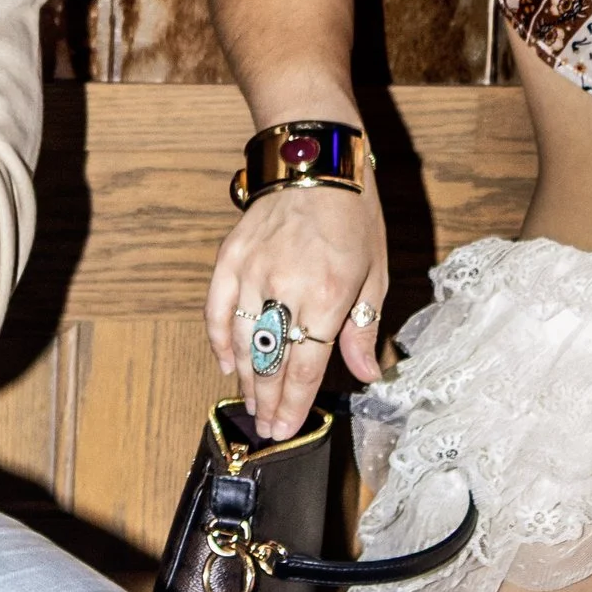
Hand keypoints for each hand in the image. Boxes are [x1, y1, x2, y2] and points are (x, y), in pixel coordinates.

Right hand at [206, 183, 389, 437]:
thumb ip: (364, 328)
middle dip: (270, 401)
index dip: (295, 403)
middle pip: (272, 360)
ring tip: (252, 404)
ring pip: (242, 341)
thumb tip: (367, 375)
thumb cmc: (354, 217)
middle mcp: (287, 286)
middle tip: (268, 428)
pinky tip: (226, 364)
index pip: (305, 364)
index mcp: (329, 293)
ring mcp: (252, 271)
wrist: (315, 164)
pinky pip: (217, 309)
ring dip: (246, 378)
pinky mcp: (230, 258)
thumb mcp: (375, 273)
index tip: (287, 428)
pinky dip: (218, 340)